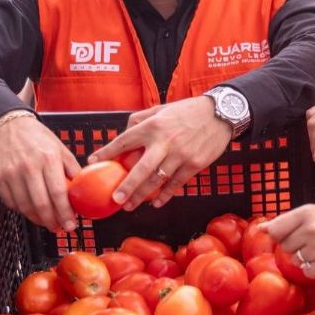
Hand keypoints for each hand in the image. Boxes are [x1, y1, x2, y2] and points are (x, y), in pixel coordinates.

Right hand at [0, 115, 80, 232]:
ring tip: (47, 222)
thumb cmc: (38, 138)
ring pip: (25, 206)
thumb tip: (82, 189)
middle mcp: (29, 167)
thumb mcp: (60, 148)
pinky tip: (31, 211)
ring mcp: (11, 173)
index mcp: (48, 159)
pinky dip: (22, 210)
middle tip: (59, 228)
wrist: (9, 126)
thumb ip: (71, 169)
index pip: (58, 192)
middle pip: (41, 203)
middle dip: (52, 221)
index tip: (71, 224)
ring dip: (37, 219)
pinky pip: (11, 202)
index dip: (65, 212)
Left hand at [87, 96, 231, 209]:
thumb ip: (141, 119)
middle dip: (127, 186)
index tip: (93, 161)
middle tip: (115, 199)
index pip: (125, 140)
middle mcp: (165, 141)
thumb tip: (124, 133)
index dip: (108, 151)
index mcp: (154, 126)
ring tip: (130, 205)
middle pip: (141, 169)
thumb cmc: (188, 111)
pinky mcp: (194, 164)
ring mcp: (181, 155)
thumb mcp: (161, 109)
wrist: (220, 114)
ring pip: (157, 180)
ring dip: (142, 195)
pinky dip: (165, 195)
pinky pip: (176, 183)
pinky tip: (156, 203)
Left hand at [259, 204, 314, 278]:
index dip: (280, 236)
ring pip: (296, 261)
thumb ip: (289, 220)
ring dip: (307, 259)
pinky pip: (309, 272)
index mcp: (306, 212)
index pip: (275, 230)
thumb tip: (261, 229)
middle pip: (285, 247)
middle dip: (297, 247)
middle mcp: (311, 228)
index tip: (290, 236)